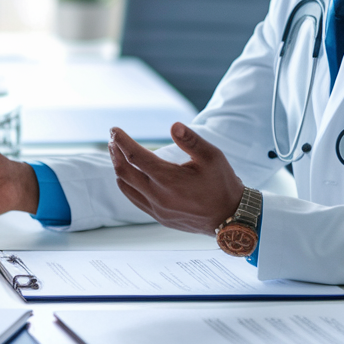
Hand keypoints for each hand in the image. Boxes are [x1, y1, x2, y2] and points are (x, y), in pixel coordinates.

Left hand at [109, 122, 244, 234]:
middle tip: (112, 139)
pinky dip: (127, 184)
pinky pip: (134, 199)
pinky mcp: (159, 217)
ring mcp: (157, 209)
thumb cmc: (222, 184)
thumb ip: (191, 140)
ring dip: (119, 168)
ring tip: (117, 153)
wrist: (231, 217)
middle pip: (124, 171)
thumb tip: (174, 125)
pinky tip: (129, 175)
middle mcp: (158, 196)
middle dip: (115, 153)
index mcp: (169, 179)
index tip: (114, 130)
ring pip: (126, 186)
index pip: (135, 156)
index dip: (122, 141)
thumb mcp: (212, 156)